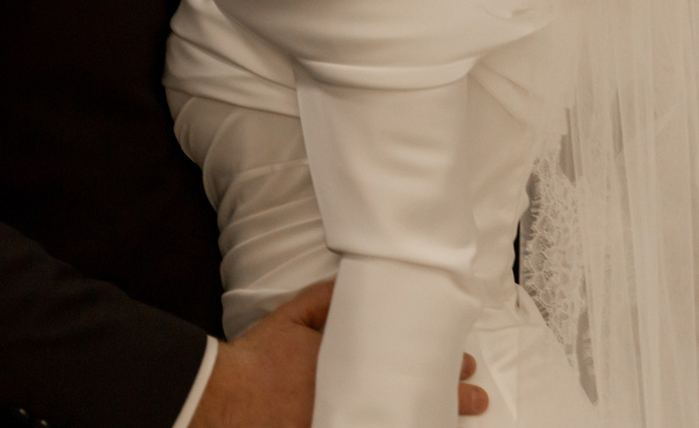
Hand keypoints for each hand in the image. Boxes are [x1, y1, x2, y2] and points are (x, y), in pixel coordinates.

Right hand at [190, 280, 491, 425]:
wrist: (223, 399)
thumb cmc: (259, 358)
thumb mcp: (293, 317)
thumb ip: (327, 300)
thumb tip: (354, 284)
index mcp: (351, 370)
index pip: (407, 369)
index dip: (441, 370)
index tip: (464, 365)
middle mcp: (354, 403)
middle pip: (411, 402)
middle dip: (449, 400)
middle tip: (475, 397)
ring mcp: (341, 422)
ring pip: (396, 421)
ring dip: (428, 418)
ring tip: (456, 419)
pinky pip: (368, 426)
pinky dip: (391, 424)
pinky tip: (413, 424)